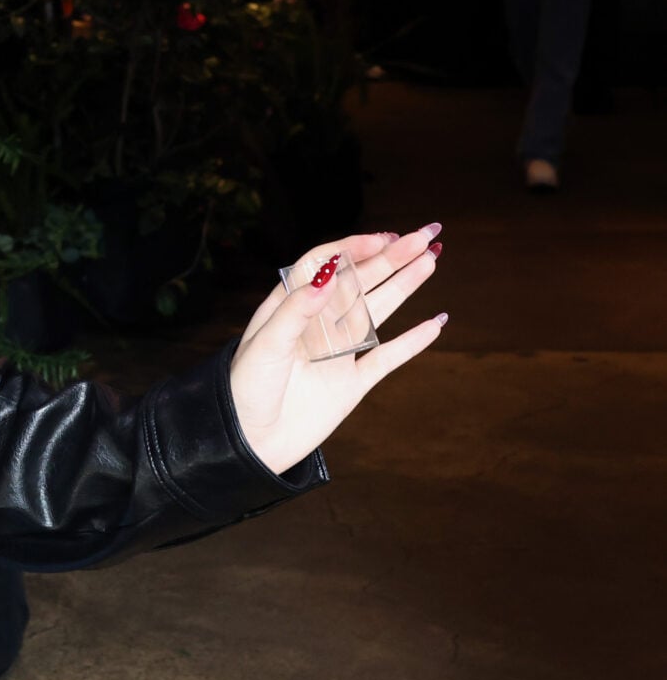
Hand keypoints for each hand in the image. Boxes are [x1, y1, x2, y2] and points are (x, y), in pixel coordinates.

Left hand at [228, 226, 445, 475]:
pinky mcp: (352, 384)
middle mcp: (315, 325)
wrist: (250, 444)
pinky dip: (412, 342)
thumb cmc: (244, 391)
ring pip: (377, 311)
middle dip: (391, 258)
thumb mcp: (264, 346)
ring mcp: (337, 353)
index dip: (353, 249)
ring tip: (431, 260)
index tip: (384, 238)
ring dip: (404, 286)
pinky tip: (436, 322)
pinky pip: (388, 358)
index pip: (325, 265)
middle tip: (426, 236)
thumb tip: (330, 275)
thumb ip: (296, 311)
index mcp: (288, 308)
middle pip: (359, 282)